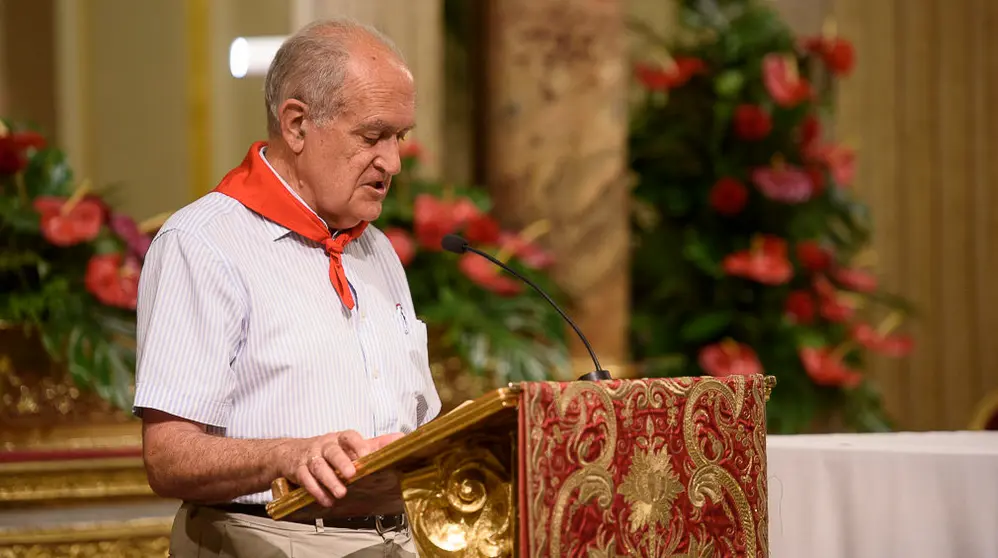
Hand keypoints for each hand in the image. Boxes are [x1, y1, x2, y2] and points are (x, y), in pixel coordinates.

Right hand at [279, 431, 402, 506]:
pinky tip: (327, 500)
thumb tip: (401, 438)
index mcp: (340, 438)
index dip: (358, 444)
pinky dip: (316, 491)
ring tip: (341, 493)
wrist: (292, 452)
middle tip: (352, 474)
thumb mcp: (351, 445)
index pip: (349, 436)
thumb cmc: (328, 450)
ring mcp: (311, 457)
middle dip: (342, 462)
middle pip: (332, 451)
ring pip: (319, 467)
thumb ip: (375, 444)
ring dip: (329, 481)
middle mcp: (325, 445)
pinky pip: (306, 480)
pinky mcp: (299, 470)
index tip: (367, 454)